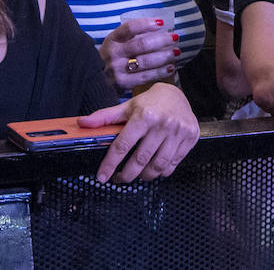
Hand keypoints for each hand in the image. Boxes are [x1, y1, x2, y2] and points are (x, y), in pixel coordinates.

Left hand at [82, 83, 198, 182]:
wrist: (177, 94)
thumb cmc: (149, 103)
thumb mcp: (127, 107)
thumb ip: (104, 117)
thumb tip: (82, 123)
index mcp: (144, 116)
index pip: (122, 146)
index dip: (110, 164)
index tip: (102, 177)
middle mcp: (162, 124)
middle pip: (140, 160)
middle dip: (127, 174)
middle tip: (120, 178)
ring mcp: (178, 132)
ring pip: (158, 165)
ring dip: (145, 176)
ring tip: (138, 174)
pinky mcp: (190, 138)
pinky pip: (173, 163)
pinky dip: (162, 171)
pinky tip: (155, 168)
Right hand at [98, 18, 181, 92]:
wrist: (92, 83)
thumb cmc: (111, 60)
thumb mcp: (115, 45)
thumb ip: (131, 38)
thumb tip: (160, 31)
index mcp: (112, 40)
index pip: (129, 28)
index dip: (146, 24)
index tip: (161, 22)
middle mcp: (113, 53)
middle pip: (141, 44)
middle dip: (161, 40)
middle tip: (175, 38)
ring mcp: (116, 69)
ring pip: (145, 61)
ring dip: (164, 56)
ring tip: (176, 52)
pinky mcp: (122, 84)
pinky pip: (145, 76)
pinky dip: (160, 72)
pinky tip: (170, 67)